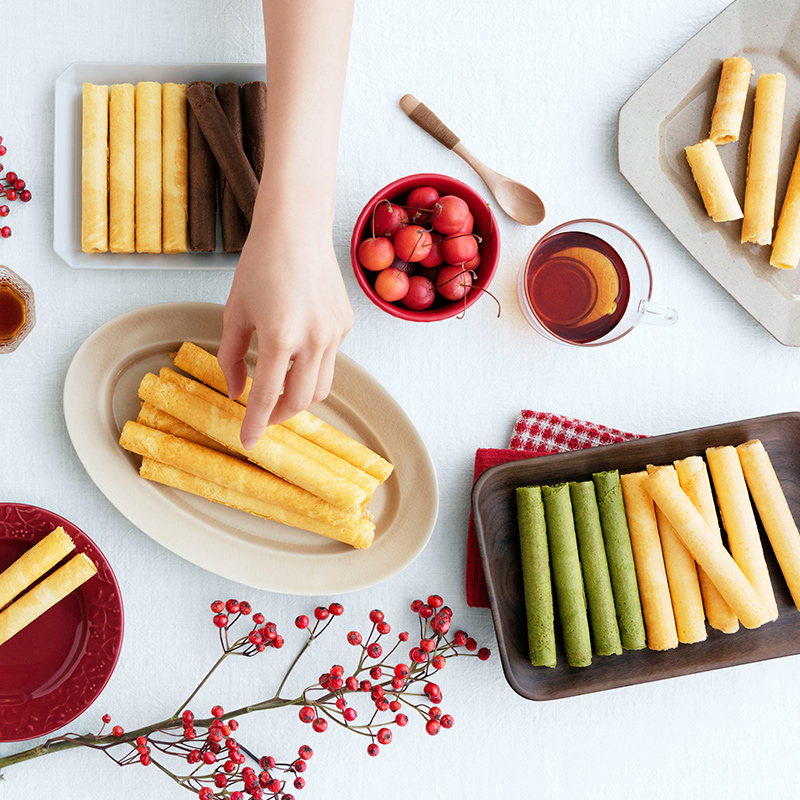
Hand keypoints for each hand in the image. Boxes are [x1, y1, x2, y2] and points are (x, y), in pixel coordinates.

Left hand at [218, 209, 352, 449]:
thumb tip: (237, 392)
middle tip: (262, 414)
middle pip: (302, 401)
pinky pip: (330, 359)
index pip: (267, 396)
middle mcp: (313, 339)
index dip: (255, 424)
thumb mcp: (235, 312)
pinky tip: (297, 348)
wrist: (296, 228)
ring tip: (280, 387)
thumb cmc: (261, 264)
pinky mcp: (345, 325)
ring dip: (299, 395)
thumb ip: (232, 357)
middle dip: (280, 415)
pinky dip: (312, 366)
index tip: (248, 442)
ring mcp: (334, 333)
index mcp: (280, 336)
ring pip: (321, 386)